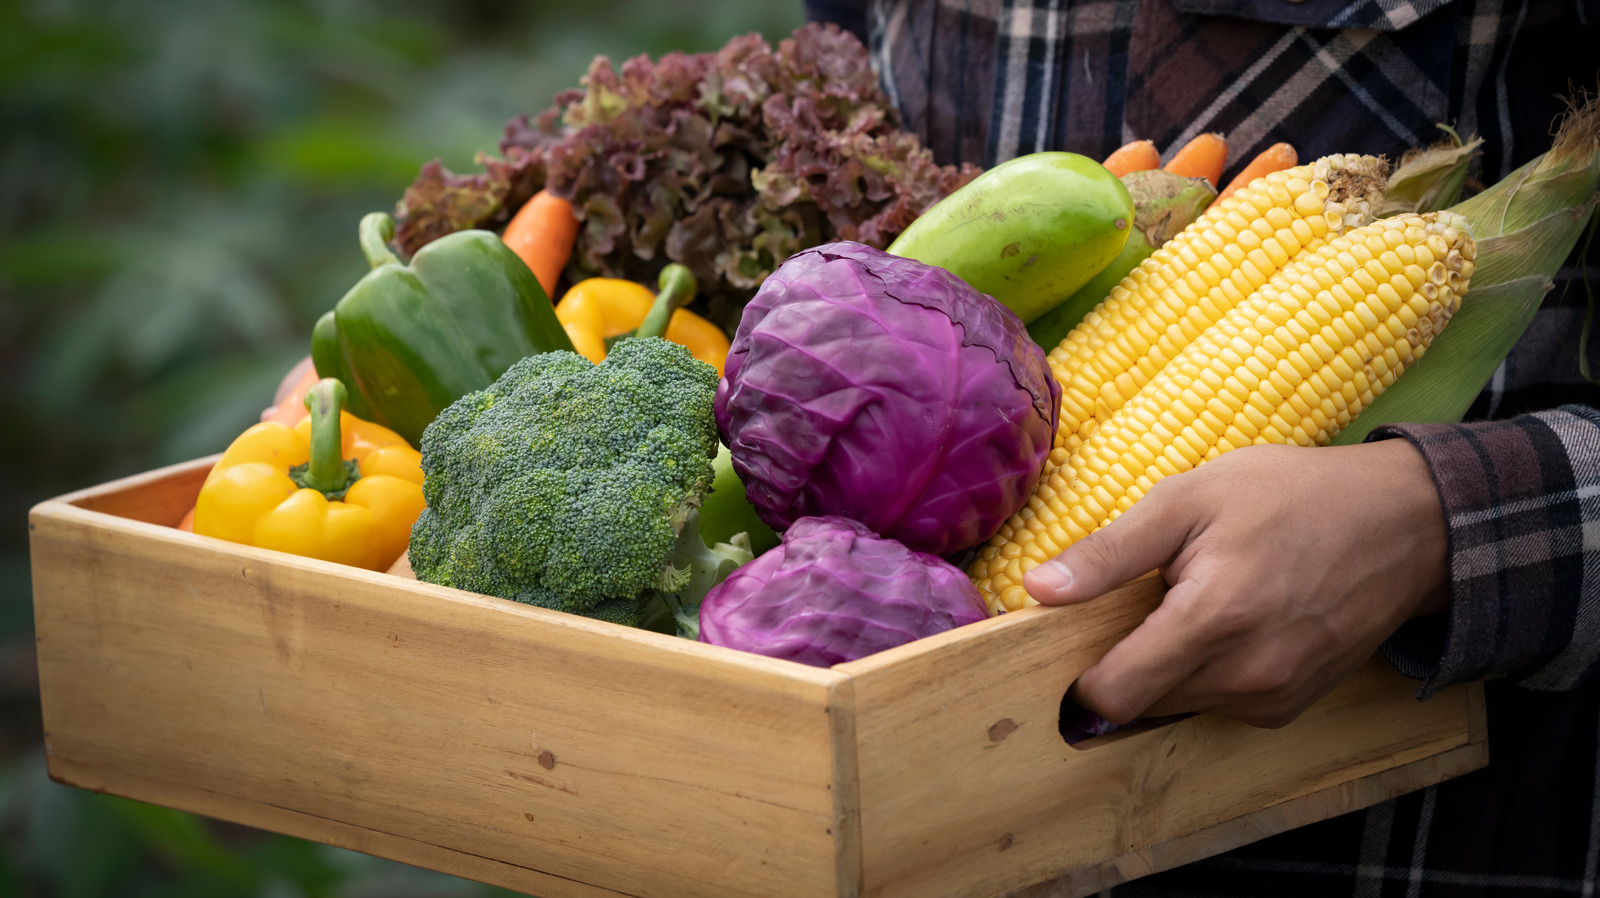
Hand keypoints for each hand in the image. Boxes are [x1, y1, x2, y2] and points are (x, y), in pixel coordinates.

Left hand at [1023, 440, 1448, 728]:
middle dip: (1126, 662)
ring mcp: (1275, 697)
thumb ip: (1109, 552)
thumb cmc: (1291, 496)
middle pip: (1142, 704)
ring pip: (1179, 706)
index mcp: (1214, 619)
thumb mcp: (1190, 498)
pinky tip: (1231, 624)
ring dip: (1168, 668)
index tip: (1072, 641)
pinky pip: (1220, 705)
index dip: (1080, 676)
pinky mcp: (1292, 705)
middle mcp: (1247, 674)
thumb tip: (1038, 590)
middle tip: (1145, 602)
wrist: (1403, 524)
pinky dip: (1208, 675)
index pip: (1116, 695)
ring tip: (1195, 604)